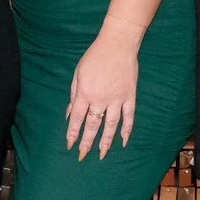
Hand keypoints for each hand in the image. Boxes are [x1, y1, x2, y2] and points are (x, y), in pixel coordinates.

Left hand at [65, 24, 140, 158]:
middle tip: (82, 155)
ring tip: (102, 154)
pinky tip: (123, 141)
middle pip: (93, 125)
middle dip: (86, 142)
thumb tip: (70, 113)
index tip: (69, 145)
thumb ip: (74, 95)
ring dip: (106, 141)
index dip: (72, 133)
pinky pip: (129, 117)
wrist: (117, 45)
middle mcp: (100, 99)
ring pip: (111, 125)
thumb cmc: (94, 57)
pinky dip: (127, 130)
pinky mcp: (130, 96)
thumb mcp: (78, 74)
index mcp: (85, 93)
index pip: (77, 118)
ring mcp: (117, 99)